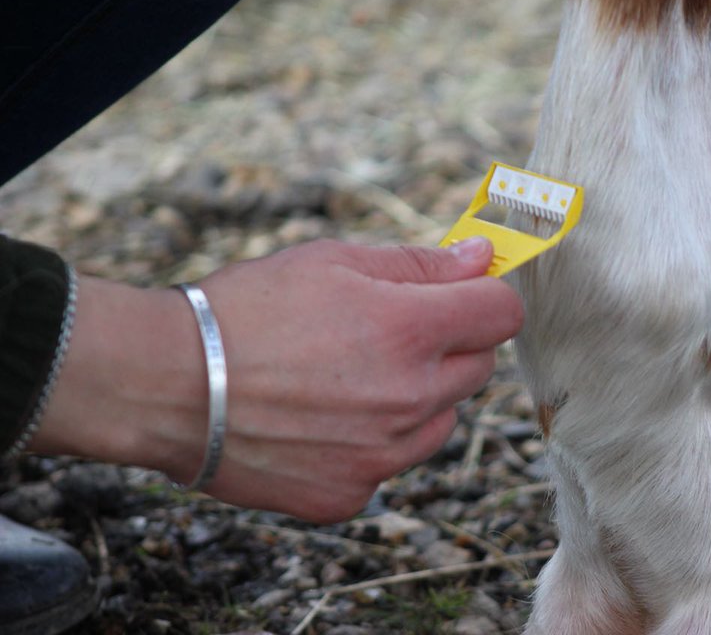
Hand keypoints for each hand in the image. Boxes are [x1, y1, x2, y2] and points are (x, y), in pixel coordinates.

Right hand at [30, 237, 521, 521]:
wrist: (166, 386)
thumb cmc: (245, 311)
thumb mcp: (332, 261)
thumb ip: (419, 264)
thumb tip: (482, 257)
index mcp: (411, 330)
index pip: (503, 313)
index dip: (485, 297)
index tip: (463, 295)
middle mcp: (410, 398)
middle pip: (477, 368)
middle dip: (449, 344)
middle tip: (390, 332)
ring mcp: (383, 454)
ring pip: (439, 419)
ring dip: (416, 397)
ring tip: (347, 378)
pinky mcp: (351, 493)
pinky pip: (391, 462)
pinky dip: (372, 443)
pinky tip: (321, 421)